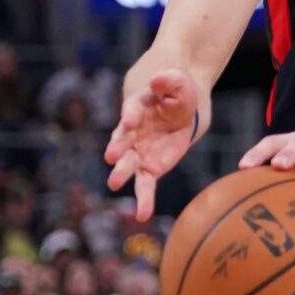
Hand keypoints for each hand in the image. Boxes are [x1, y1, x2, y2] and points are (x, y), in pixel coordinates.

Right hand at [105, 69, 206, 220]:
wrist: (183, 105)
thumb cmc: (178, 92)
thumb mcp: (178, 82)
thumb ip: (169, 80)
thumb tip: (158, 80)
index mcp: (137, 106)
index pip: (132, 109)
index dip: (131, 114)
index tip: (130, 120)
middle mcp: (132, 131)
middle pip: (123, 139)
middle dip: (118, 146)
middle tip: (111, 155)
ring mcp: (139, 150)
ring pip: (129, 165)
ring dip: (122, 173)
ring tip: (113, 183)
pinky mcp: (151, 167)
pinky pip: (146, 185)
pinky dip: (144, 200)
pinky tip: (142, 215)